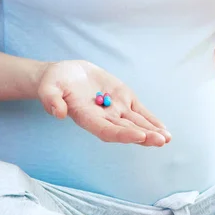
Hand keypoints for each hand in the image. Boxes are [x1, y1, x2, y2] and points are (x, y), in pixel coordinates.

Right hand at [37, 60, 170, 146]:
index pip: (107, 130)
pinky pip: (139, 111)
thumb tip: (57, 113)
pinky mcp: (123, 98)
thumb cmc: (54, 82)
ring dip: (152, 131)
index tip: (139, 136)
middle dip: (144, 136)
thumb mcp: (48, 87)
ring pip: (136, 123)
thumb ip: (51, 99)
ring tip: (166, 138)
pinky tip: (164, 130)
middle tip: (160, 140)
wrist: (65, 74)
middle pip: (126, 130)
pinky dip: (151, 120)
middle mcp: (104, 117)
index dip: (123, 134)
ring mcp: (115, 109)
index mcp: (87, 118)